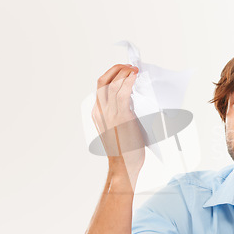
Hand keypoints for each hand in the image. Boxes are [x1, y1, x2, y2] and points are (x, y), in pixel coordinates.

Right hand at [92, 64, 145, 178]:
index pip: (100, 87)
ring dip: (124, 73)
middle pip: (103, 81)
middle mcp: (100, 111)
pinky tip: (135, 77)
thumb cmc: (125, 151)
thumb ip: (121, 114)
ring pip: (112, 84)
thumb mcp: (118, 128)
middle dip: (116, 69)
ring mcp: (109, 113)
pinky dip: (129, 81)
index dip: (111, 75)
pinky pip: (122, 93)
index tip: (123, 71)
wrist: (124, 166)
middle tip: (129, 67)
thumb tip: (133, 100)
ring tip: (134, 70)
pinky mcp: (121, 116)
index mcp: (98, 114)